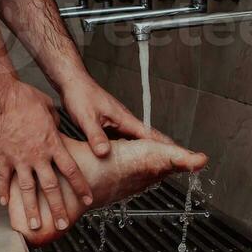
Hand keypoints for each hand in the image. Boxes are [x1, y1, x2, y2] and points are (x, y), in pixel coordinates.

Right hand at [0, 78, 92, 230]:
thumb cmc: (22, 97)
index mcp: (52, 144)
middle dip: (57, 208)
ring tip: (34, 224)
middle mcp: (36, 156)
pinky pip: (2, 179)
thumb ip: (54, 122)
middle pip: (50, 187)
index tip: (87, 199)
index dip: (80, 186)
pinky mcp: (1, 158)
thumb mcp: (47, 107)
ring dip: (31, 209)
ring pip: (26, 190)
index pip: (71, 170)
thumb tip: (56, 125)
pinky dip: (2, 192)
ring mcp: (18, 159)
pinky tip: (5, 204)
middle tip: (62, 225)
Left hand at [56, 75, 174, 157]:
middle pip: (147, 140)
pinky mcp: (109, 126)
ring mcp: (118, 123)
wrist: (72, 82)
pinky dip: (130, 151)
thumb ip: (96, 136)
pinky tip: (128, 160)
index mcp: (124, 119)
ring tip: (155, 168)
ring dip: (145, 153)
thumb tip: (105, 153)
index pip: (150, 135)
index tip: (179, 156)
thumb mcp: (87, 118)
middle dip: (161, 152)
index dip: (165, 147)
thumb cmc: (80, 94)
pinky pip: (124, 141)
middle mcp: (124, 121)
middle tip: (174, 167)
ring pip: (135, 142)